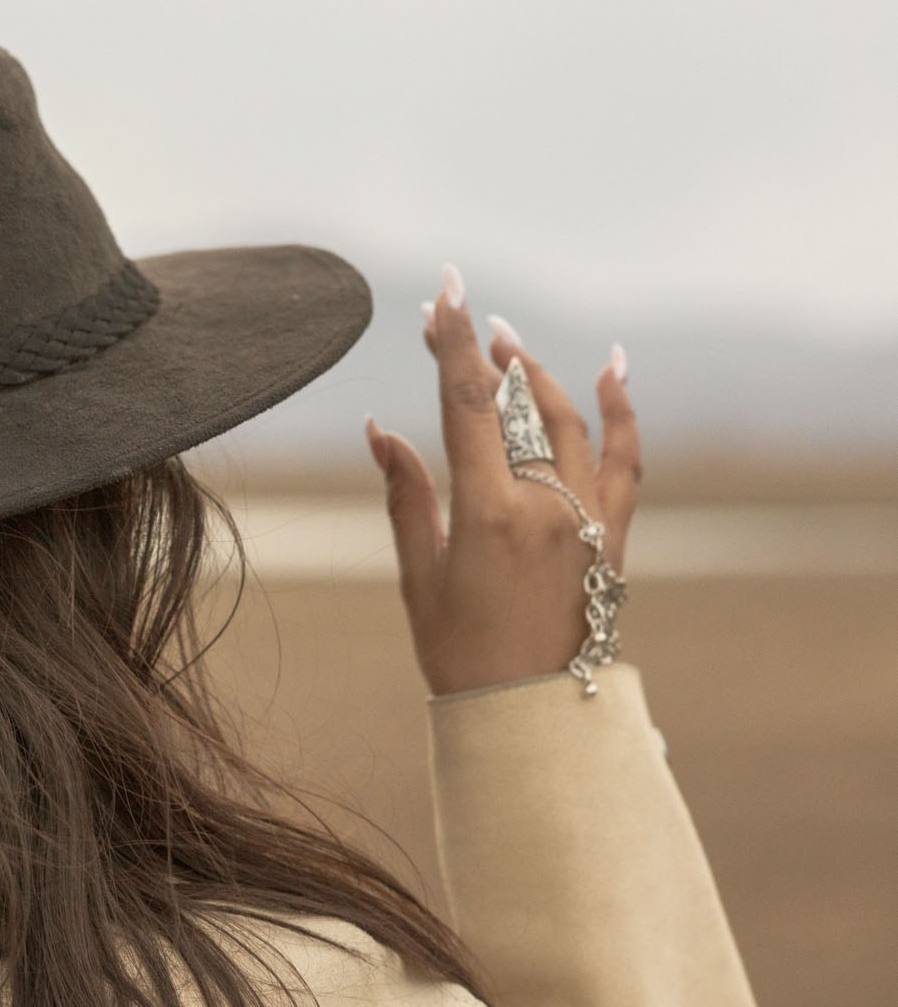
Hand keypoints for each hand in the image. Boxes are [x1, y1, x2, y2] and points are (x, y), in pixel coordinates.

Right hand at [365, 269, 640, 697]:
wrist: (533, 716)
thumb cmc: (461, 655)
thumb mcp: (420, 577)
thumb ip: (406, 495)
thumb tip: (381, 428)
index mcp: (489, 514)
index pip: (470, 403)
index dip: (454, 341)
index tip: (446, 290)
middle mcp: (547, 506)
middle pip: (518, 402)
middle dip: (484, 353)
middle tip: (459, 316)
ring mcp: (588, 517)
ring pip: (567, 419)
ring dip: (538, 373)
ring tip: (507, 344)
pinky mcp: (615, 533)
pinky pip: (625, 456)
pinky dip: (619, 410)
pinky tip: (610, 368)